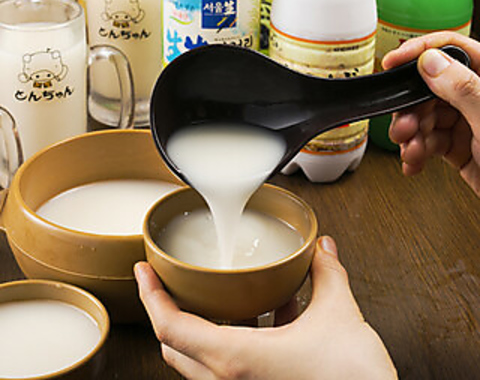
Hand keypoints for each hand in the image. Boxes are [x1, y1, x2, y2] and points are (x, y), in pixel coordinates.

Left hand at [135, 236, 396, 379]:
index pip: (171, 327)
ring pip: (200, 358)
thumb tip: (323, 249)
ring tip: (221, 292)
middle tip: (170, 280)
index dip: (151, 296)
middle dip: (168, 309)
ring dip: (204, 323)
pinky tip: (271, 315)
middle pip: (176, 345)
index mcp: (237, 359)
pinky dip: (238, 337)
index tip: (143, 272)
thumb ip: (329, 276)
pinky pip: (232, 364)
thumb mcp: (340, 317)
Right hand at [383, 31, 479, 195]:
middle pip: (428, 89)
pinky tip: (414, 160)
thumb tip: (430, 61)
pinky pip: (428, 142)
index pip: (452, 49)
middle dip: (410, 110)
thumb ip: (462, 88)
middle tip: (404, 126)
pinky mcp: (460, 147)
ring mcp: (468, 122)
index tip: (393, 62)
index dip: (419, 52)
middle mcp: (477, 98)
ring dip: (410, 136)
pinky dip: (415, 152)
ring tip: (411, 150)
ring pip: (424, 118)